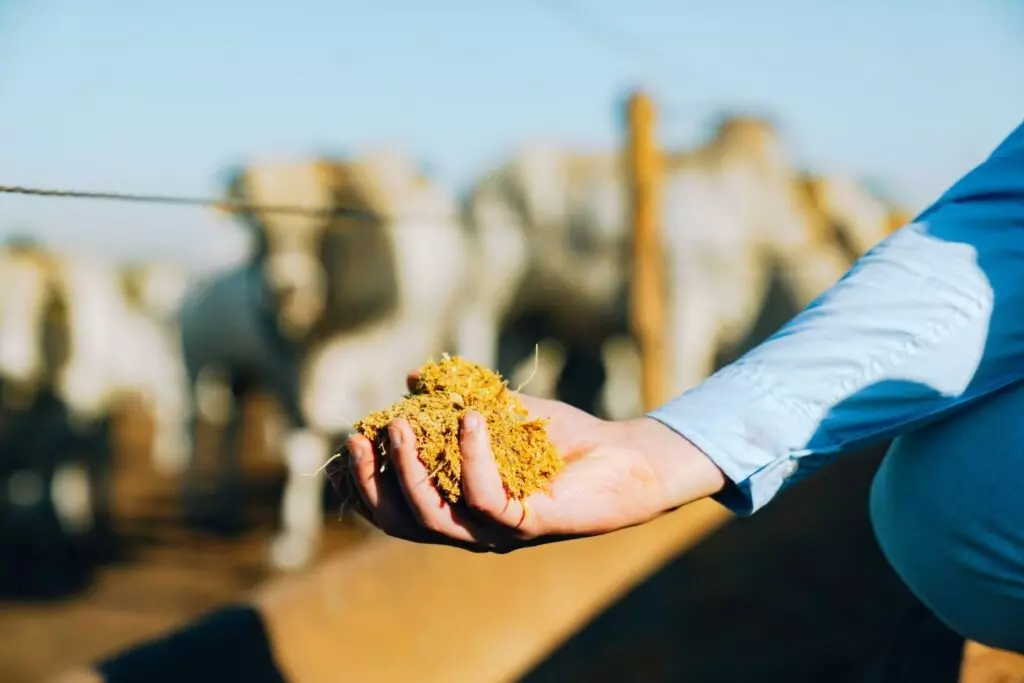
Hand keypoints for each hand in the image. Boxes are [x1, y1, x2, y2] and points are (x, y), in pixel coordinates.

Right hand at [331, 372, 726, 552]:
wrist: (622, 456)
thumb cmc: (559, 439)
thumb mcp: (498, 411)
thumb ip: (453, 399)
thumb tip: (411, 378)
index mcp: (455, 506)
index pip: (394, 506)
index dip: (364, 482)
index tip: (347, 441)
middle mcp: (469, 528)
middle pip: (402, 521)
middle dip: (374, 481)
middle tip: (364, 434)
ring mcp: (497, 533)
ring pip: (435, 518)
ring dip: (412, 470)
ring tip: (401, 423)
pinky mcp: (528, 526)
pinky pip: (485, 499)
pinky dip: (471, 458)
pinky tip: (469, 418)